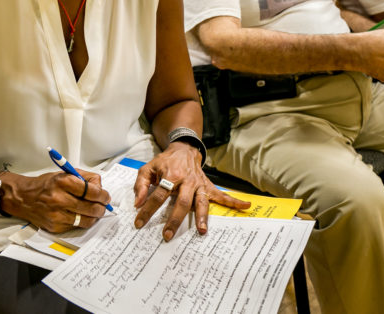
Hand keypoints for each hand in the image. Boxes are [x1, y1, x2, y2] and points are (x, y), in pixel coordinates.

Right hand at [0, 170, 110, 232]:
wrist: (23, 198)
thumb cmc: (46, 185)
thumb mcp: (65, 173)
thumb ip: (85, 178)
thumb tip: (101, 187)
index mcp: (63, 182)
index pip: (91, 191)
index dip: (103, 195)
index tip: (105, 196)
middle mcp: (59, 199)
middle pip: (91, 208)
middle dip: (102, 207)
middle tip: (103, 205)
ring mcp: (56, 215)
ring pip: (86, 220)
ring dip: (94, 216)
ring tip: (95, 211)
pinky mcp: (55, 227)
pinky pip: (76, 226)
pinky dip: (82, 221)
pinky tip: (80, 215)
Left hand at [133, 142, 250, 240]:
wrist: (184, 148)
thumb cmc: (165, 161)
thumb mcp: (148, 168)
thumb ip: (142, 184)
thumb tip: (138, 203)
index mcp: (171, 175)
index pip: (158, 195)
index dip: (147, 209)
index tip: (139, 223)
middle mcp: (187, 181)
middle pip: (181, 202)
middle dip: (174, 220)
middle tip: (168, 235)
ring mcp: (199, 184)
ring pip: (201, 202)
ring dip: (202, 216)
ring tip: (202, 231)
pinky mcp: (207, 187)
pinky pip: (222, 195)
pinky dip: (234, 202)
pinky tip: (246, 207)